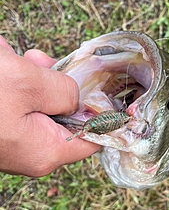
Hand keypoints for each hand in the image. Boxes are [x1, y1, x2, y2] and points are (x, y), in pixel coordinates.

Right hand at [0, 35, 100, 176]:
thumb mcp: (28, 83)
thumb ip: (65, 92)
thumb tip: (79, 98)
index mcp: (44, 151)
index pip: (93, 138)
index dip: (107, 114)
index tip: (117, 92)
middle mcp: (29, 150)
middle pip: (63, 114)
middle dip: (53, 82)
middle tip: (37, 62)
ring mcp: (11, 137)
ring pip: (37, 100)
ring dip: (27, 74)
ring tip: (7, 58)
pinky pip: (16, 98)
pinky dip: (11, 77)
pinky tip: (0, 60)